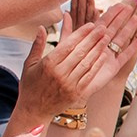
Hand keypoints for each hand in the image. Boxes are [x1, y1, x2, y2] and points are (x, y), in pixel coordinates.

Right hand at [14, 0, 136, 128]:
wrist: (34, 111)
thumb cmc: (30, 85)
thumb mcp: (29, 64)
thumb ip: (37, 45)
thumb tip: (42, 27)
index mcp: (48, 64)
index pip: (68, 45)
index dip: (81, 34)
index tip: (91, 25)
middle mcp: (59, 73)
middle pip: (80, 52)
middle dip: (93, 38)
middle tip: (103, 28)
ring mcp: (69, 84)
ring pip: (87, 63)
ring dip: (98, 49)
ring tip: (106, 38)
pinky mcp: (76, 93)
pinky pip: (90, 76)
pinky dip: (98, 65)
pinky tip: (104, 55)